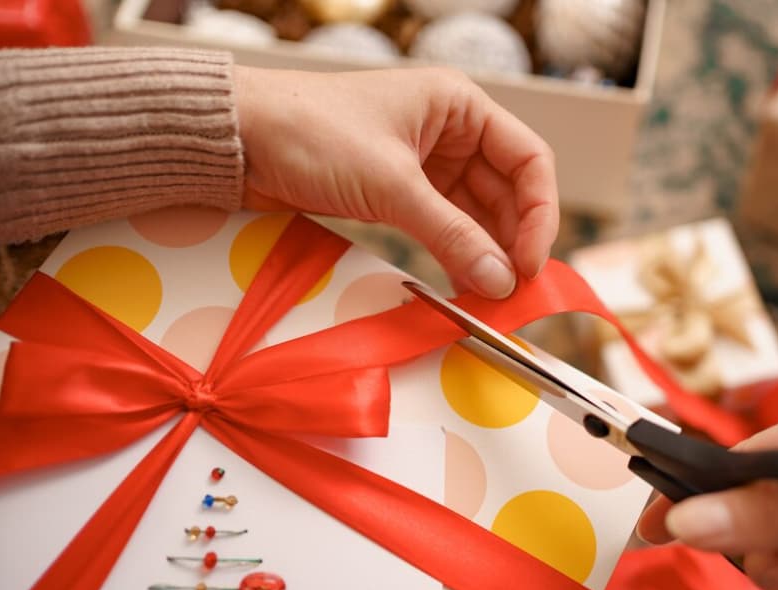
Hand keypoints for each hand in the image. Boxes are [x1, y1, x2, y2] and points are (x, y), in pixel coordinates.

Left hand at [233, 65, 557, 298]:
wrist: (237, 140)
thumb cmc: (312, 134)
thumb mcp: (391, 185)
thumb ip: (451, 234)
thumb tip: (502, 280)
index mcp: (460, 106)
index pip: (529, 160)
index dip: (539, 214)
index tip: (531, 263)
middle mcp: (451, 131)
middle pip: (508, 192)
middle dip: (513, 241)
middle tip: (513, 291)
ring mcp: (427, 163)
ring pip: (477, 214)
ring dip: (486, 253)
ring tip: (491, 295)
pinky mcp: (400, 192)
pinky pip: (444, 226)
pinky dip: (456, 254)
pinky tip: (464, 283)